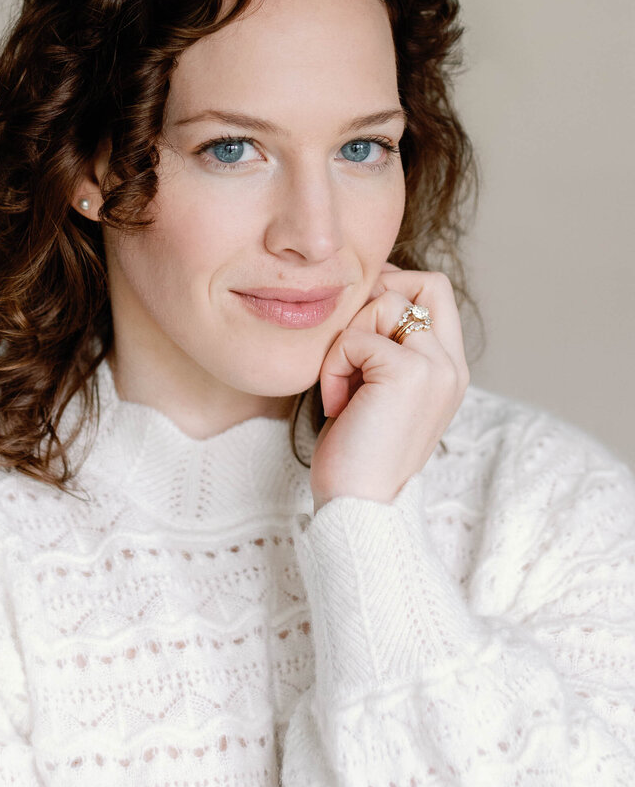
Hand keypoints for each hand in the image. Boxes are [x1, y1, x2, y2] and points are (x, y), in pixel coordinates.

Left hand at [309, 265, 469, 511]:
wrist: (359, 505)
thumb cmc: (357, 454)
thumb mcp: (380, 392)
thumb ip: (387, 350)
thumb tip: (365, 298)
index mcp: (449, 369)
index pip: (435, 292)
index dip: (393, 291)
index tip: (356, 328)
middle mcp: (452, 364)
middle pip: (427, 281)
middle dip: (377, 297)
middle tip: (350, 340)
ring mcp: (436, 367)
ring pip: (386, 302)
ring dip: (348, 338)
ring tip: (342, 383)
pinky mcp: (408, 372)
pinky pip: (357, 336)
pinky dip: (334, 364)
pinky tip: (338, 404)